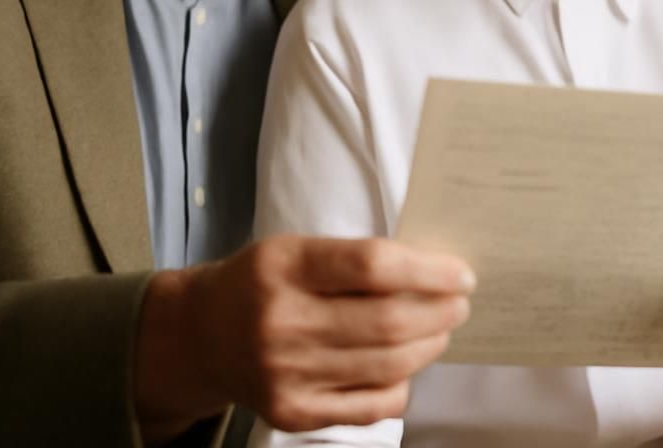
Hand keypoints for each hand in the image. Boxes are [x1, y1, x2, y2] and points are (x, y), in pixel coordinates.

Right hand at [134, 235, 473, 442]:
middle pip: (388, 322)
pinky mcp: (292, 413)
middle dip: (440, 312)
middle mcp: (281, 322)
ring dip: (429, 346)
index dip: (428, 270)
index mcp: (285, 267)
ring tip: (440, 330)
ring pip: (388, 366)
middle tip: (459, 303)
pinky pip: (371, 405)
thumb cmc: (263, 283)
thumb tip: (433, 272)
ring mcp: (286, 374)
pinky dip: (402, 385)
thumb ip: (354, 259)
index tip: (460, 273)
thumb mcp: (295, 250)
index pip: (373, 265)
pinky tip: (407, 365)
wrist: (201, 335)